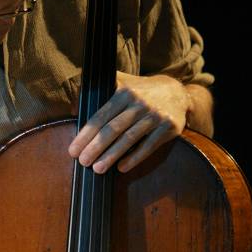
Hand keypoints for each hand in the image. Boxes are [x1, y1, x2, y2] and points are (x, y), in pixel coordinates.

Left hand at [69, 71, 190, 173]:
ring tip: (98, 169)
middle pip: (113, 128)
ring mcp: (155, 115)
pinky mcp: (168, 127)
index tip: (74, 150)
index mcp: (124, 92)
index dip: (86, 134)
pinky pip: (149, 145)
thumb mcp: (122, 83)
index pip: (101, 116)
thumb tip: (74, 106)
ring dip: (112, 155)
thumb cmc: (142, 91)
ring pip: (130, 139)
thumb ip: (100, 89)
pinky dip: (135, 158)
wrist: (177, 92)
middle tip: (83, 162)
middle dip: (96, 147)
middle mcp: (139, 103)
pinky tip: (122, 168)